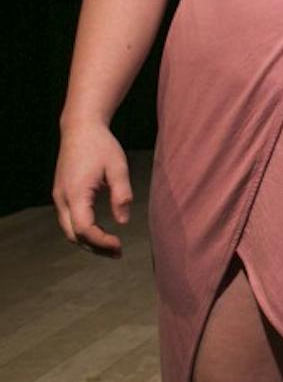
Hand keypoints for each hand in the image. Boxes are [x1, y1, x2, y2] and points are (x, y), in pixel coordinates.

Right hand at [53, 122, 132, 256]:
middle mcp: (62, 198)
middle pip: (74, 235)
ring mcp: (59, 197)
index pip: (84, 229)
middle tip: (118, 253)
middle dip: (95, 247)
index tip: (120, 245)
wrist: (80, 129)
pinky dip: (83, 231)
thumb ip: (121, 194)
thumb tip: (123, 222)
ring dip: (88, 241)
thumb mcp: (118, 167)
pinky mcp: (62, 194)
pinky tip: (101, 232)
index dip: (101, 241)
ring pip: (69, 230)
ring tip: (112, 247)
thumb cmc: (101, 146)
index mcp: (76, 193)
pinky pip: (69, 220)